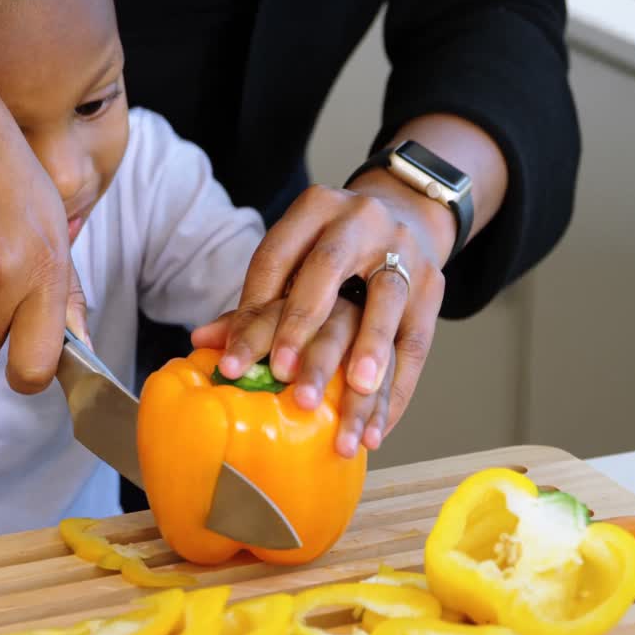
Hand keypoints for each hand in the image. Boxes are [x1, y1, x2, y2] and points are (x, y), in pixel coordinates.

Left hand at [208, 181, 453, 455]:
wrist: (408, 214)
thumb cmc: (333, 250)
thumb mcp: (296, 259)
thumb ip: (255, 302)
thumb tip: (200, 342)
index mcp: (315, 208)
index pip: (275, 258)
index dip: (253, 313)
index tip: (235, 365)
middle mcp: (360, 220)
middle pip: (326, 274)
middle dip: (302, 329)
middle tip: (284, 380)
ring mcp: (403, 251)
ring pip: (384, 304)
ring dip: (369, 353)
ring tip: (354, 396)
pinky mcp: (433, 286)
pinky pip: (418, 341)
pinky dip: (397, 389)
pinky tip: (377, 426)